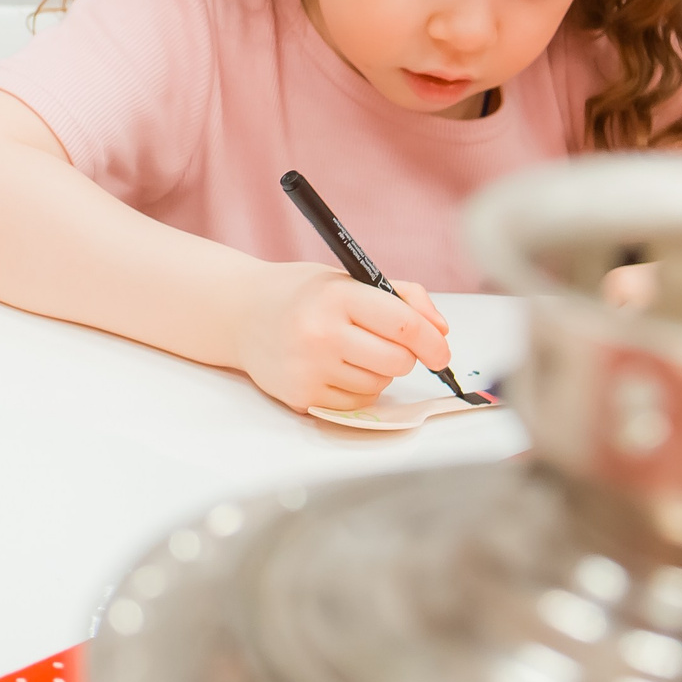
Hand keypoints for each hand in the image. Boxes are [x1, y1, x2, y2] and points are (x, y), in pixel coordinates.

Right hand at [232, 263, 451, 412]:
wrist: (241, 313)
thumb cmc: (303, 294)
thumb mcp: (348, 279)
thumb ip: (401, 297)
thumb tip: (440, 330)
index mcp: (337, 296)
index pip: (403, 325)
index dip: (432, 341)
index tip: (441, 350)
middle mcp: (321, 333)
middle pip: (398, 361)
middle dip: (404, 355)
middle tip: (387, 343)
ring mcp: (309, 368)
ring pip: (380, 384)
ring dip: (378, 371)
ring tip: (350, 350)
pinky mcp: (300, 396)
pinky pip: (356, 403)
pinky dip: (357, 389)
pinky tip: (335, 367)